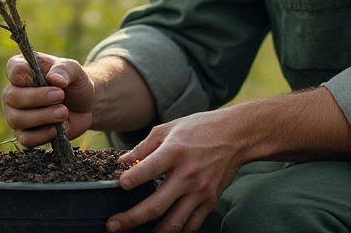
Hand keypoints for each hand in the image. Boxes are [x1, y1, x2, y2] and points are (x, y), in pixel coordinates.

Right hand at [1, 52, 93, 146]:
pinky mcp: (25, 134)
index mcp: (22, 69)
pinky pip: (25, 139)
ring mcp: (16, 114)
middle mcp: (13, 92)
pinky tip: (57, 129)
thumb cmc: (73, 82)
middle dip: (37, 97)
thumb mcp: (74, 69)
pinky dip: (42, 135)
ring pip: (17, 119)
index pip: (13, 69)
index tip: (45, 78)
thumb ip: (64, 69)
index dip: (24, 75)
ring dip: (43, 116)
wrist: (84, 105)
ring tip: (63, 112)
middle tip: (60, 96)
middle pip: (12, 96)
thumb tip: (54, 79)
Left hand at [107, 109, 245, 232]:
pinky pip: (192, 225)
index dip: (130, 180)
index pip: (148, 170)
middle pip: (156, 205)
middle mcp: (188, 174)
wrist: (237, 135)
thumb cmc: (200, 128)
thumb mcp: (169, 128)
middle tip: (113, 225)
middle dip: (131, 219)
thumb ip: (144, 146)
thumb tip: (123, 161)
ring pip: (174, 222)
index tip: (120, 185)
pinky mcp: (210, 201)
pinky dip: (177, 232)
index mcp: (175, 151)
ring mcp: (200, 191)